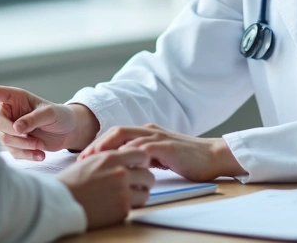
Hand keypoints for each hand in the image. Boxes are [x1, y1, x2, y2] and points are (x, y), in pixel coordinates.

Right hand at [0, 85, 98, 159]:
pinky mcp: (16, 144)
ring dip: (23, 145)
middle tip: (29, 136)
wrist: (68, 132)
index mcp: (16, 98)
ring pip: (5, 140)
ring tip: (40, 146)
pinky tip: (41, 155)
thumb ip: (33, 119)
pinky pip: (14, 152)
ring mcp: (11, 129)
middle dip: (12, 132)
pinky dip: (27, 155)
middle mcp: (10, 112)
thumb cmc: (60, 115)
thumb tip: (16, 129)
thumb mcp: (50, 113)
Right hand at [57, 150, 154, 228]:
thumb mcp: (91, 160)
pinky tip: (117, 205)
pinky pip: (136, 206)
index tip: (138, 167)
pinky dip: (130, 206)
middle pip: (148, 174)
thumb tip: (124, 155)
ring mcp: (123, 192)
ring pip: (146, 192)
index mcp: (111, 158)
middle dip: (143, 180)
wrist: (60, 203)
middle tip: (136, 184)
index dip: (141, 162)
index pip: (141, 154)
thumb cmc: (71, 182)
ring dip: (140, 193)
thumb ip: (110, 157)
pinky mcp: (122, 210)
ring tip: (128, 195)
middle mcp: (120, 173)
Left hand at [78, 124, 246, 182]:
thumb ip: (145, 157)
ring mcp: (158, 137)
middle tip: (83, 159)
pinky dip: (130, 154)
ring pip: (126, 137)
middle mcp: (150, 131)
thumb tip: (128, 165)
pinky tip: (120, 163)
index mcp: (148, 132)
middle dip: (98, 144)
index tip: (85, 158)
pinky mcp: (167, 146)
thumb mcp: (161, 157)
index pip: (117, 134)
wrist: (213, 156)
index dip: (99, 144)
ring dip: (108, 148)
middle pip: (117, 131)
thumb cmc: (188, 159)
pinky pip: (144, 148)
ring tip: (95, 160)